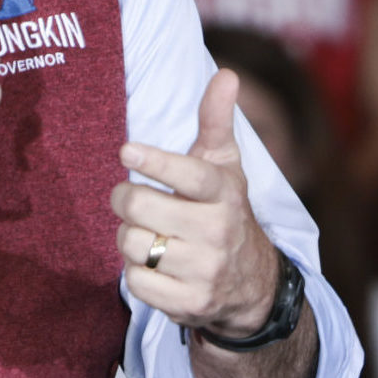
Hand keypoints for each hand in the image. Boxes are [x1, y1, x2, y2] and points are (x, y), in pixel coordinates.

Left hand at [112, 69, 279, 338]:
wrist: (251, 284)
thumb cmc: (223, 210)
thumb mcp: (225, 166)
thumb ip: (217, 121)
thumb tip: (227, 74)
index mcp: (223, 193)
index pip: (188, 175)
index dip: (156, 162)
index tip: (127, 150)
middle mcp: (218, 232)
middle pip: (139, 207)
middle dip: (125, 199)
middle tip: (133, 199)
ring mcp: (205, 270)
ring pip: (131, 243)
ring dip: (129, 237)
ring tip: (149, 233)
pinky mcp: (189, 304)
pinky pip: (134, 281)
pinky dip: (135, 272)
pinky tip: (154, 265)